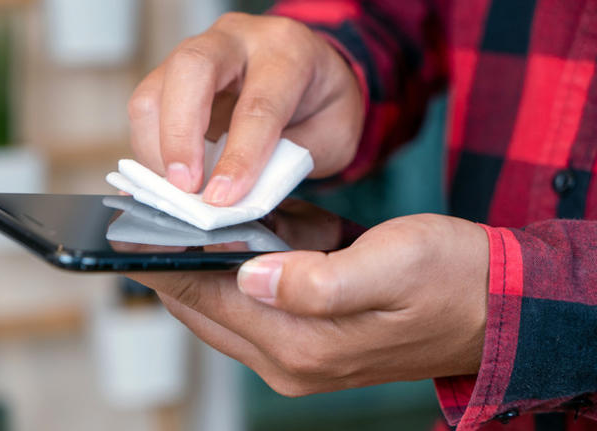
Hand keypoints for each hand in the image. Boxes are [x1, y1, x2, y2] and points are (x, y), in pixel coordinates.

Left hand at [126, 214, 488, 395]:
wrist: (494, 307)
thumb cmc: (449, 280)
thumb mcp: (389, 265)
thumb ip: (315, 280)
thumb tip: (251, 274)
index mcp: (301, 345)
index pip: (205, 302)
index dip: (163, 265)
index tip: (127, 233)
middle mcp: (289, 362)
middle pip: (204, 311)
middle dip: (177, 265)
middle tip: (151, 222)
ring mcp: (297, 358)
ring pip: (223, 309)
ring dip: (211, 269)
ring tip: (198, 227)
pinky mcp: (308, 345)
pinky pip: (252, 308)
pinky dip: (243, 275)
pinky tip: (255, 242)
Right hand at [128, 12, 363, 205]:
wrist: (314, 78)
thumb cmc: (322, 106)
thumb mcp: (328, 136)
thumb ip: (285, 163)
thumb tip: (236, 196)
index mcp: (287, 51)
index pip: (257, 104)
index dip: (239, 156)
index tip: (223, 197)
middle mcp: (238, 39)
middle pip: (191, 69)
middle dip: (180, 134)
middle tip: (185, 186)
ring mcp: (200, 53)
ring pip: (155, 87)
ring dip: (156, 145)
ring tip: (176, 187)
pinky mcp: (173, 75)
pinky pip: (147, 106)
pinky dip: (150, 148)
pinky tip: (167, 176)